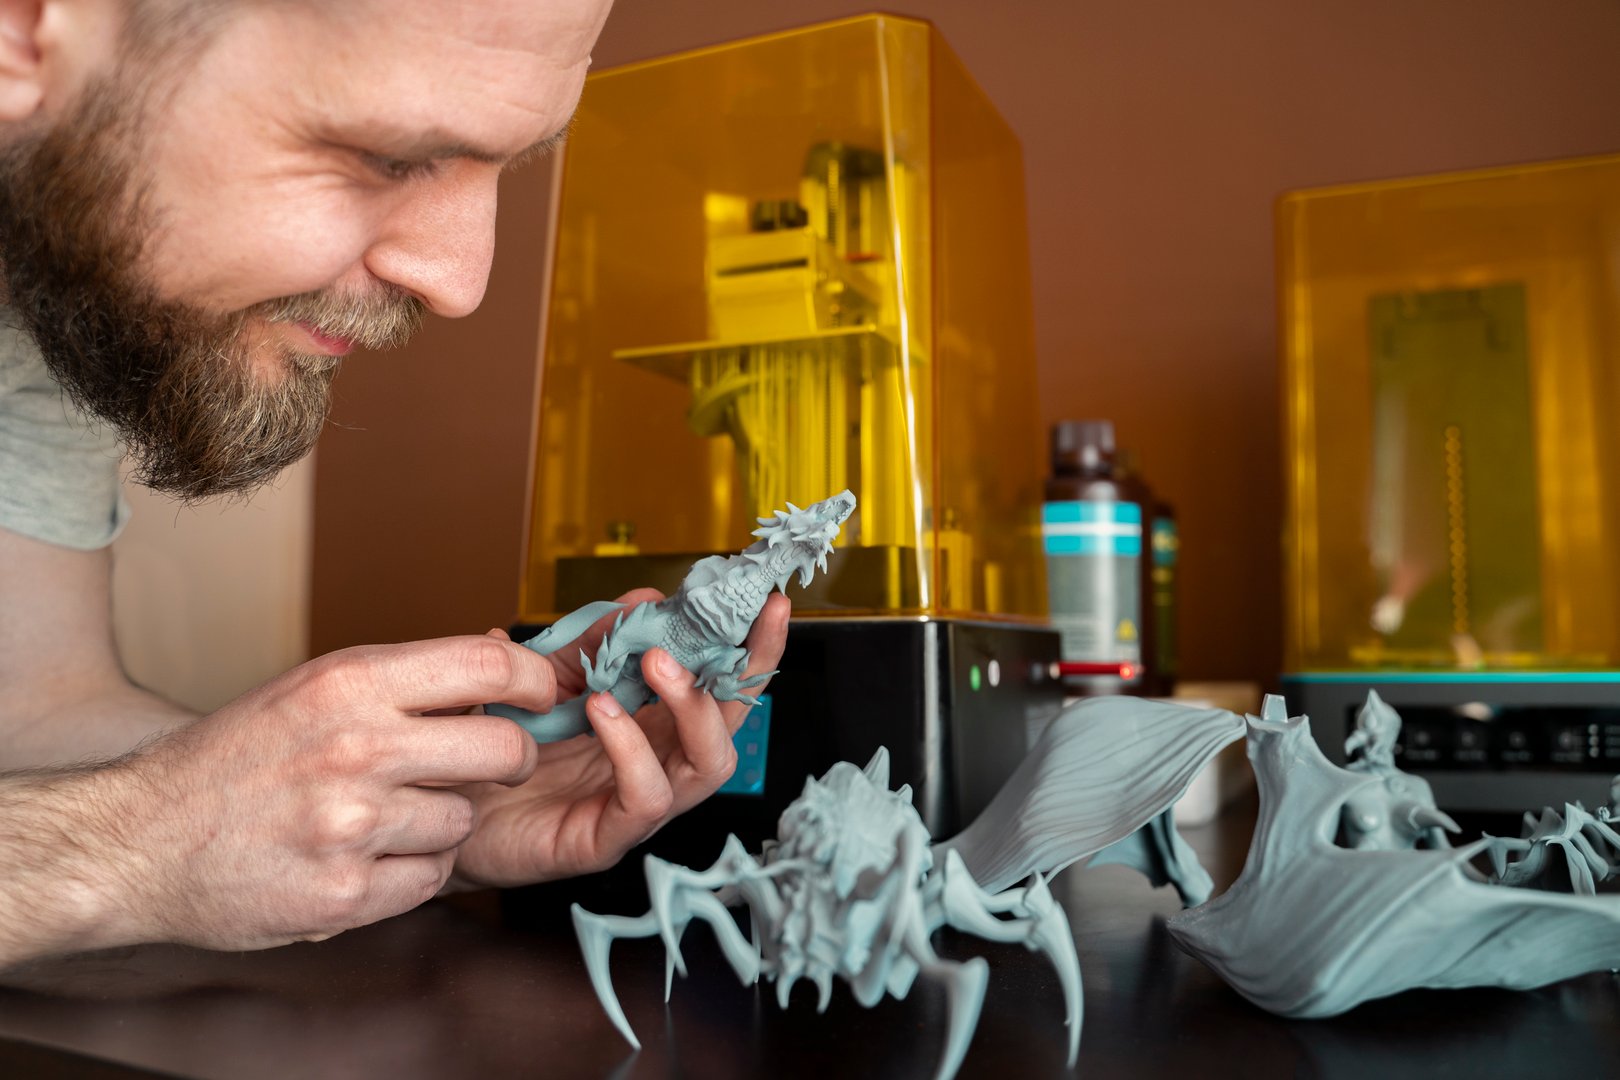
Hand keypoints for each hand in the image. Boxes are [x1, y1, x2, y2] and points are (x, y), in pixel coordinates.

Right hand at [93, 636, 557, 950]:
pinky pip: (430, 879)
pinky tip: (365, 857)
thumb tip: (503, 666)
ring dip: (443, 823)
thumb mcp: (312, 687)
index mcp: (351, 683)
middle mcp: (358, 749)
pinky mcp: (343, 895)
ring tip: (384, 815)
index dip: (535, 683)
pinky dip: (410, 872)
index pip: (490, 667)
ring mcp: (352, 826)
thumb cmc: (233, 758)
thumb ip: (403, 680)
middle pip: (505, 752)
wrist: (137, 840)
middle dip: (506, 761)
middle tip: (480, 766)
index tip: (543, 696)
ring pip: (466, 822)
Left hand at [447, 589, 790, 887]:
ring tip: (655, 663)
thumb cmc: (493, 752)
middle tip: (716, 627)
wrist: (432, 808)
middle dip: (744, 672)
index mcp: (651, 729)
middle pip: (731, 727)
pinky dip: (632, 749)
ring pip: (706, 765)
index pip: (722, 689)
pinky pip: (645, 798)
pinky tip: (602, 711)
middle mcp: (656, 767)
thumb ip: (589, 645)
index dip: (754, 650)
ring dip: (690, 707)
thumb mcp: (543, 681)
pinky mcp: (604, 840)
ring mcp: (635, 808)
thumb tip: (643, 597)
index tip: (770, 603)